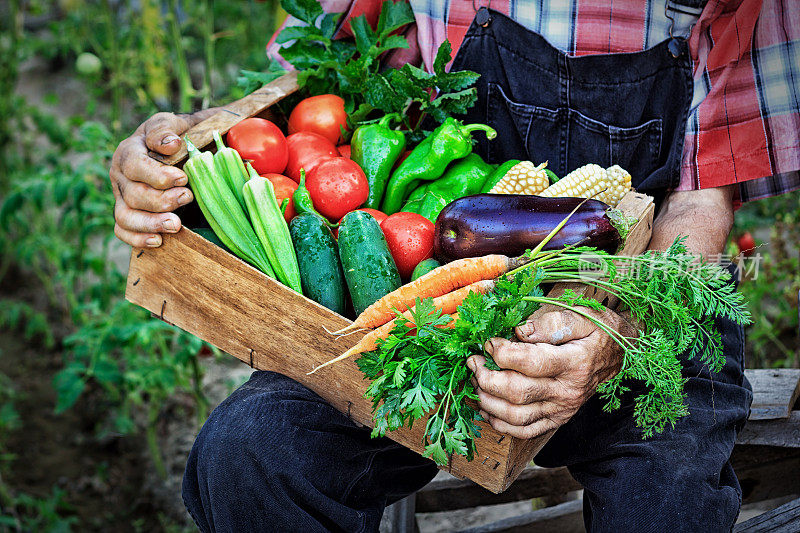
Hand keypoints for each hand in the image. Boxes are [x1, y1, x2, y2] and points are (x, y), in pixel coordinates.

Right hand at [109, 112, 198, 247]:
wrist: (184, 150)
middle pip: (133, 194)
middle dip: (161, 200)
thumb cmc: (180, 136)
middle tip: (187, 197)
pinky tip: (159, 240)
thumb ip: (167, 129)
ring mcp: (122, 195)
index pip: (134, 165)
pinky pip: (123, 230)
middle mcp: (121, 174)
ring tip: (176, 225)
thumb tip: (169, 144)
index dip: (157, 175)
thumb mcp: (175, 124)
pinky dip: (138, 238)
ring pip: (125, 215)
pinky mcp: (127, 212)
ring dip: (150, 223)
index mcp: (130, 150)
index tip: (183, 178)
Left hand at [467, 307, 632, 438]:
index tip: (488, 342)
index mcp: (574, 362)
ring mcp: (562, 409)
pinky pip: (526, 431)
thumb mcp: (582, 316)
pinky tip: (486, 409)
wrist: (621, 354)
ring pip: (517, 416)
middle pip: (518, 392)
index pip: (531, 362)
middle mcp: (567, 391)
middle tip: (473, 362)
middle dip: (486, 377)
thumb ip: (551, 322)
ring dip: (488, 402)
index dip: (502, 353)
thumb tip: (519, 331)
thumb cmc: (599, 331)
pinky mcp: (558, 419)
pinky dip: (501, 424)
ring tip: (475, 383)